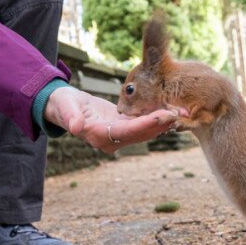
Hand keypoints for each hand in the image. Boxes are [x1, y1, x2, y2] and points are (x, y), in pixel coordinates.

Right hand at [44, 87, 177, 153]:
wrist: (63, 106)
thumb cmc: (62, 104)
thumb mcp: (65, 107)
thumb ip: (70, 117)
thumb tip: (75, 128)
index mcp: (98, 135)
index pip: (126, 131)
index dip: (146, 124)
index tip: (163, 116)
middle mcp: (110, 140)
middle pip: (141, 134)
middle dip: (161, 124)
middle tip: (181, 114)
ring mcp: (117, 136)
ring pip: (145, 131)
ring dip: (164, 123)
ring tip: (182, 113)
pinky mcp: (122, 128)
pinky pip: (143, 125)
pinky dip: (157, 119)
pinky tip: (171, 111)